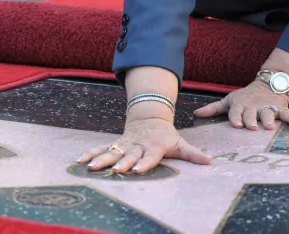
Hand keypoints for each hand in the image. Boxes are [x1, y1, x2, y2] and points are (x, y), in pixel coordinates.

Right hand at [77, 116, 211, 174]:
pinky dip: (91, 153)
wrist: (150, 117)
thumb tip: (210, 161)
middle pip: (129, 155)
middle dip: (122, 162)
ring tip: (90, 167)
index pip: (150, 156)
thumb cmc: (166, 135)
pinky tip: (79, 161)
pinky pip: (102, 148)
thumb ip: (192, 153)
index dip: (145, 162)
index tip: (139, 170)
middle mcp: (138, 145)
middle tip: (114, 170)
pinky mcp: (116, 143)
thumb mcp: (180, 142)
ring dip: (101, 159)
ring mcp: (125, 143)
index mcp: (154, 146)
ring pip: (112, 151)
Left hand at [193, 80, 288, 130]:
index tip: (236, 124)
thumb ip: (214, 108)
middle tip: (251, 127)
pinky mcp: (280, 108)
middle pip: (252, 113)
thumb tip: (196, 113)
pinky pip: (287, 114)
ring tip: (269, 127)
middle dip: (251, 119)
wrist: (268, 85)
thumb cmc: (245, 97)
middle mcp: (254, 106)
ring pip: (268, 113)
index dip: (236, 117)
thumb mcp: (229, 100)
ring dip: (269, 119)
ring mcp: (267, 107)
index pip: (236, 111)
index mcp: (241, 104)